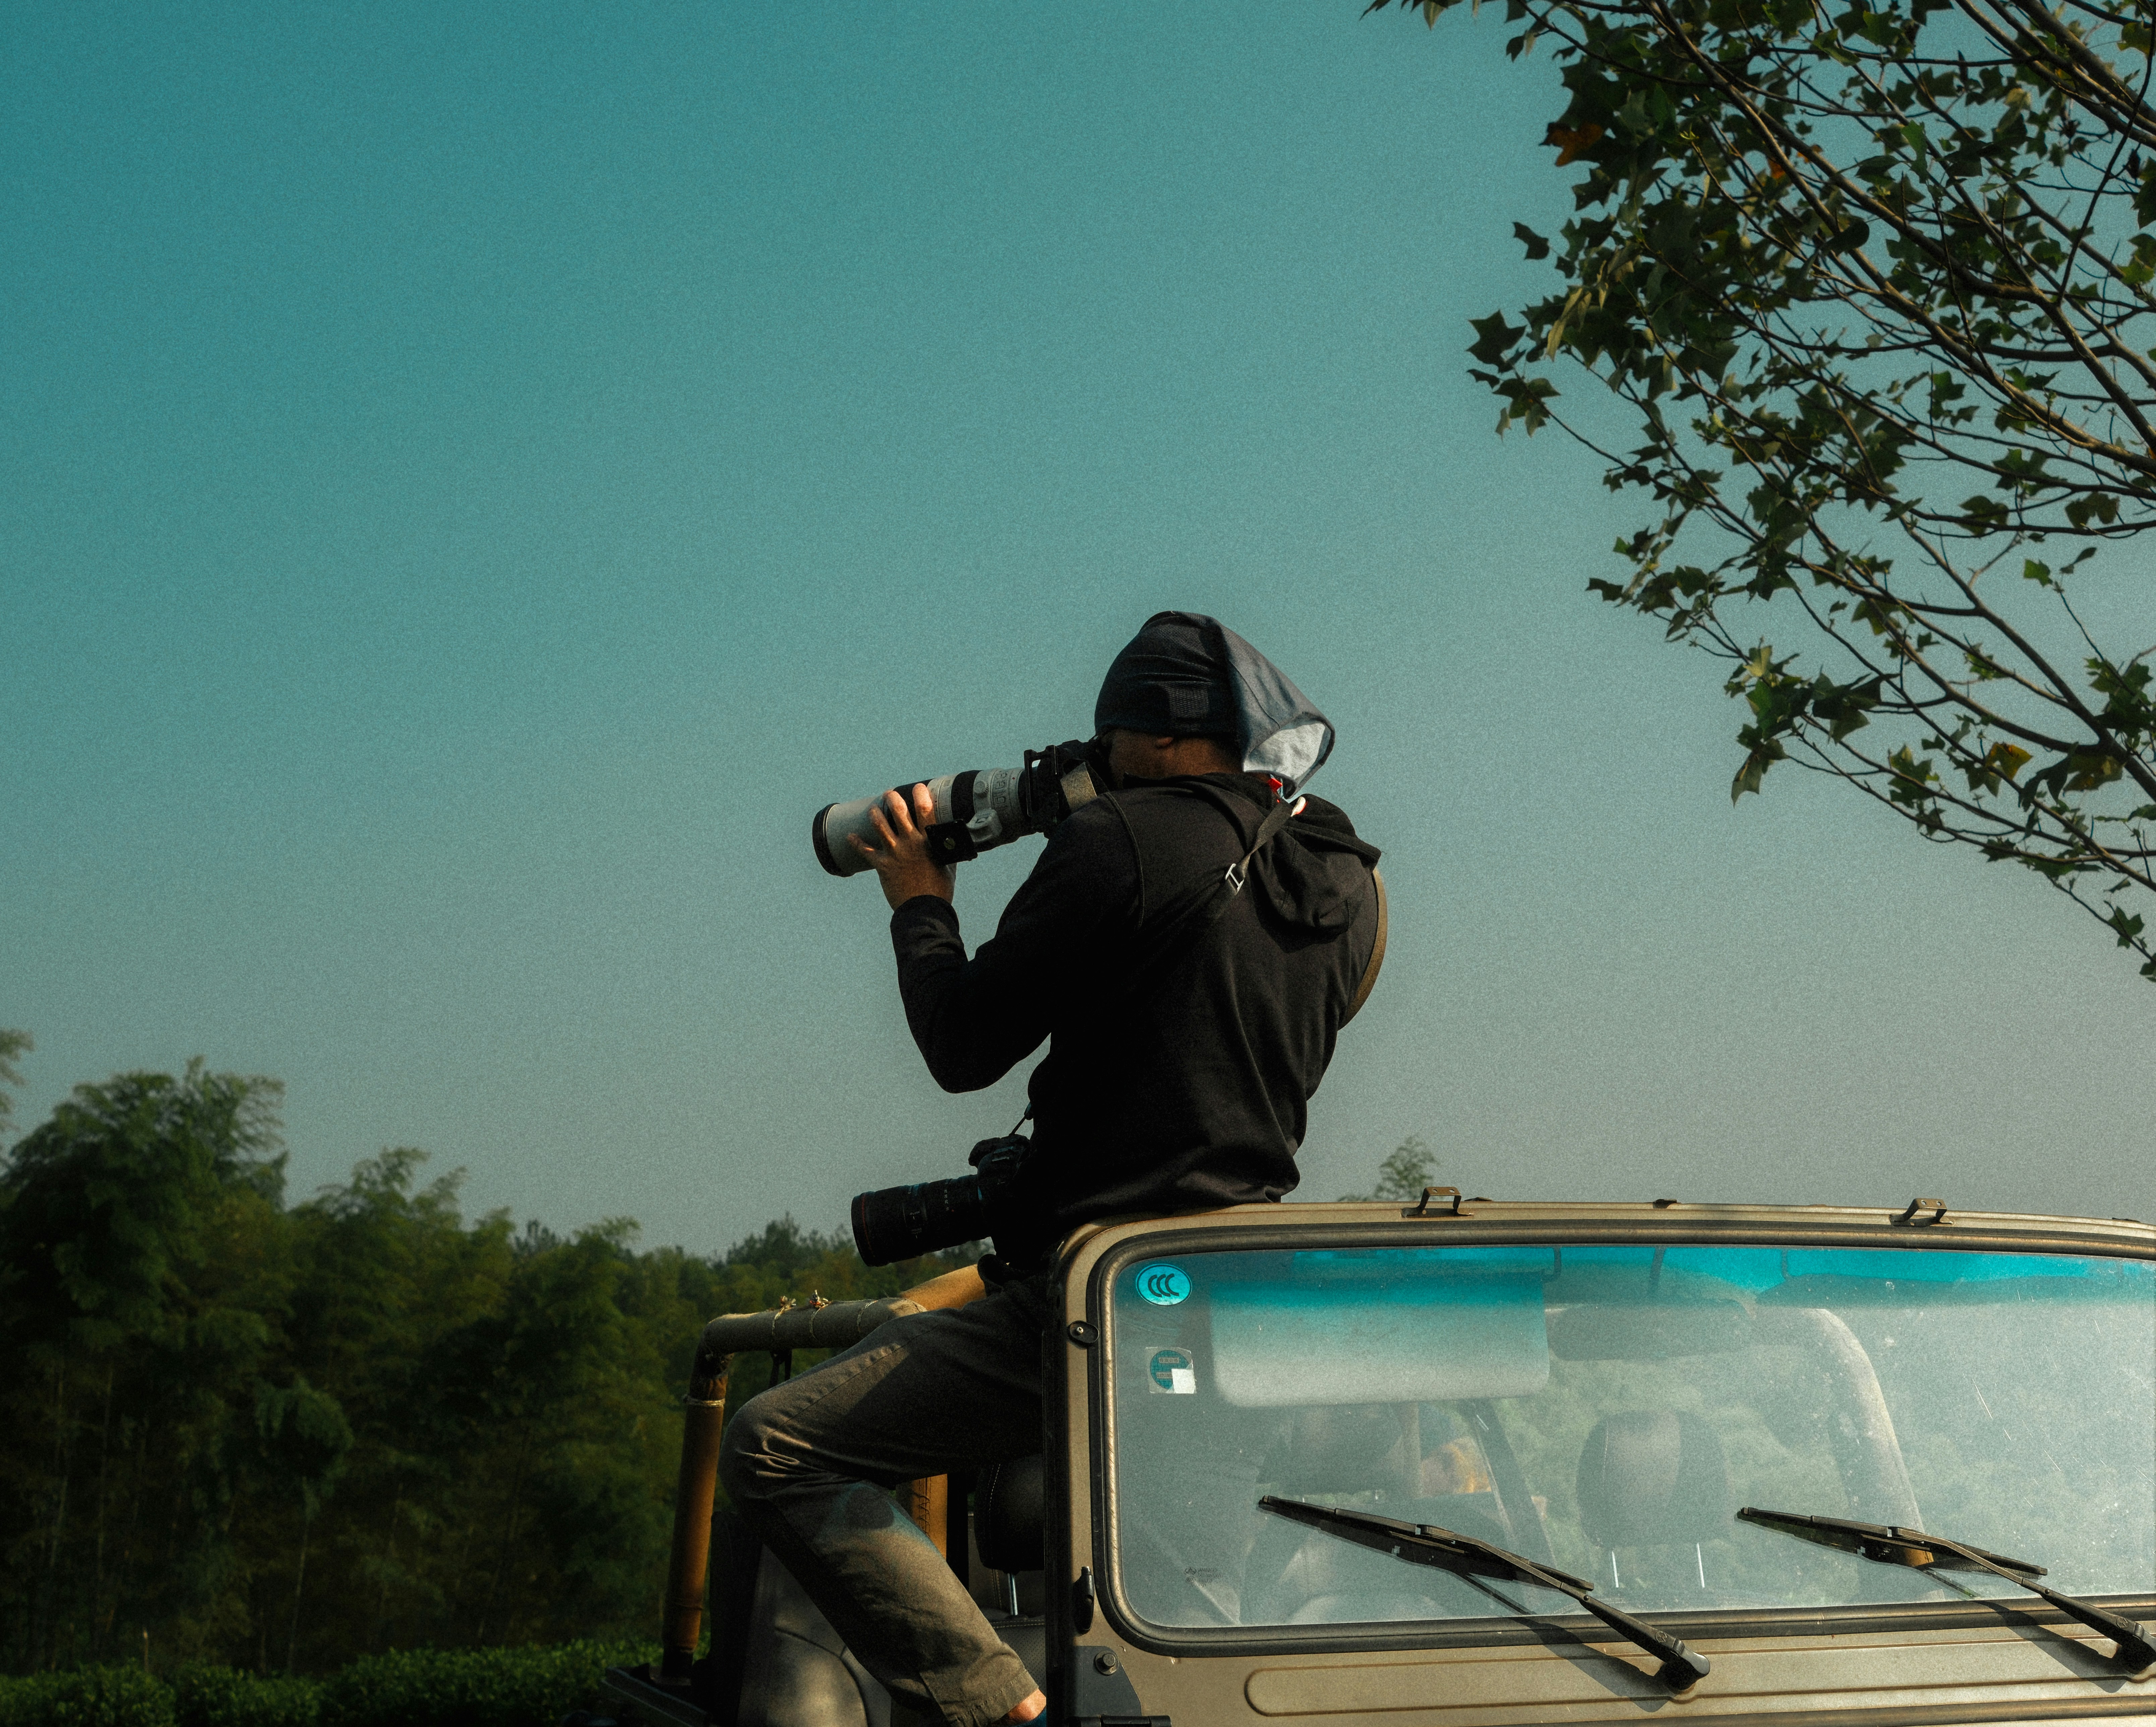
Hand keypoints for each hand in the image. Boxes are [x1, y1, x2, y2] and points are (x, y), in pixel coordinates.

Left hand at [848, 782, 956, 910]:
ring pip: (880, 825)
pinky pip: (866, 851)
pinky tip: (850, 836)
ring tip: (873, 809)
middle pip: (899, 812)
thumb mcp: (948, 866)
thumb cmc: (939, 889)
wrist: (923, 909)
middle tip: (889, 793)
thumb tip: (951, 843)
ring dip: (875, 814)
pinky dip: (857, 842)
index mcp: (929, 841)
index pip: (925, 811)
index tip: (918, 787)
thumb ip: (946, 851)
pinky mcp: (882, 865)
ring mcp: (895, 853)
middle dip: (893, 799)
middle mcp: (911, 843)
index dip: (921, 795)